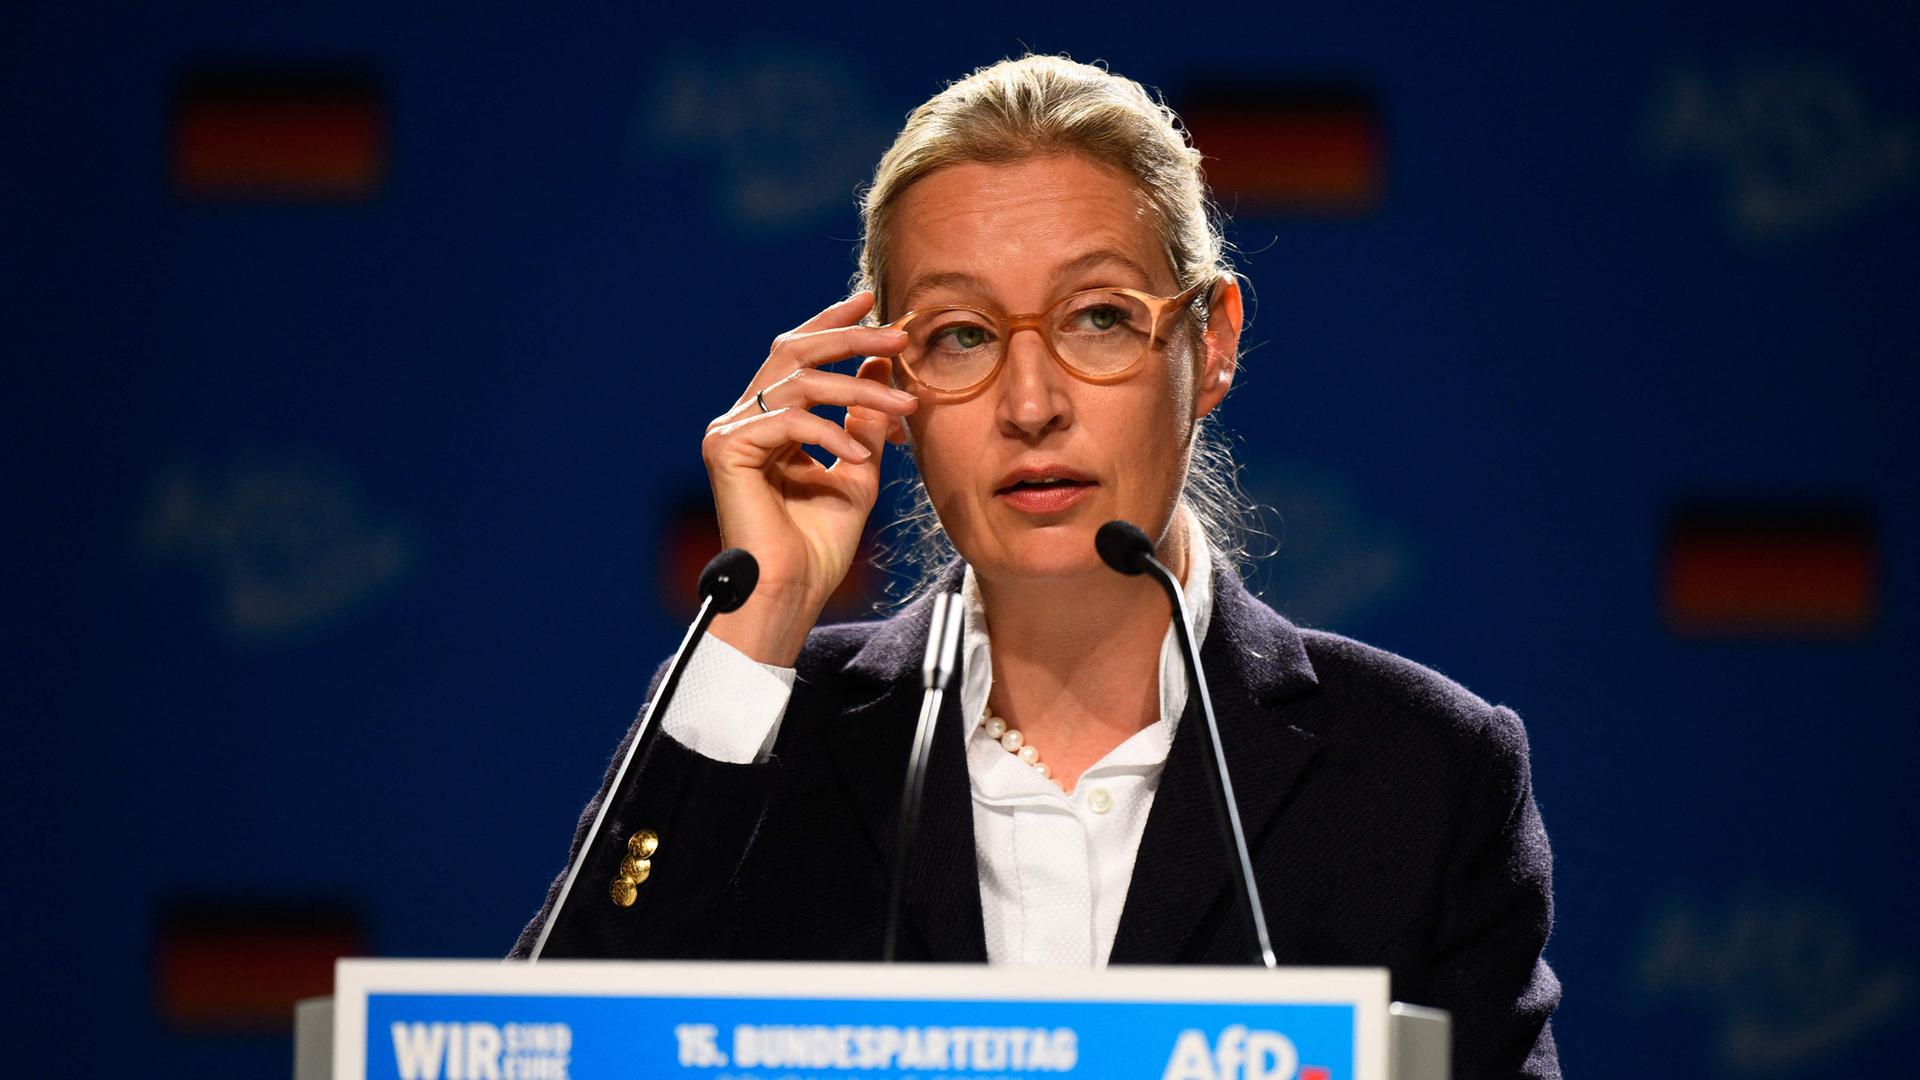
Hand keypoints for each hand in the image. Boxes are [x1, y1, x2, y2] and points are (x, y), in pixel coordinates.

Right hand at [700, 291, 916, 664]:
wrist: (791, 593)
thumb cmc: (818, 546)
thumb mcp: (856, 471)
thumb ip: (863, 422)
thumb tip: (880, 366)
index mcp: (767, 420)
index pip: (796, 355)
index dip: (832, 324)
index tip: (871, 302)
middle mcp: (742, 419)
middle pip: (793, 352)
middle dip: (850, 338)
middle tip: (899, 335)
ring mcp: (729, 432)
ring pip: (798, 382)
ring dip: (858, 388)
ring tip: (903, 409)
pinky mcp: (727, 451)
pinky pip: (788, 421)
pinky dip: (830, 434)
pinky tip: (858, 458)